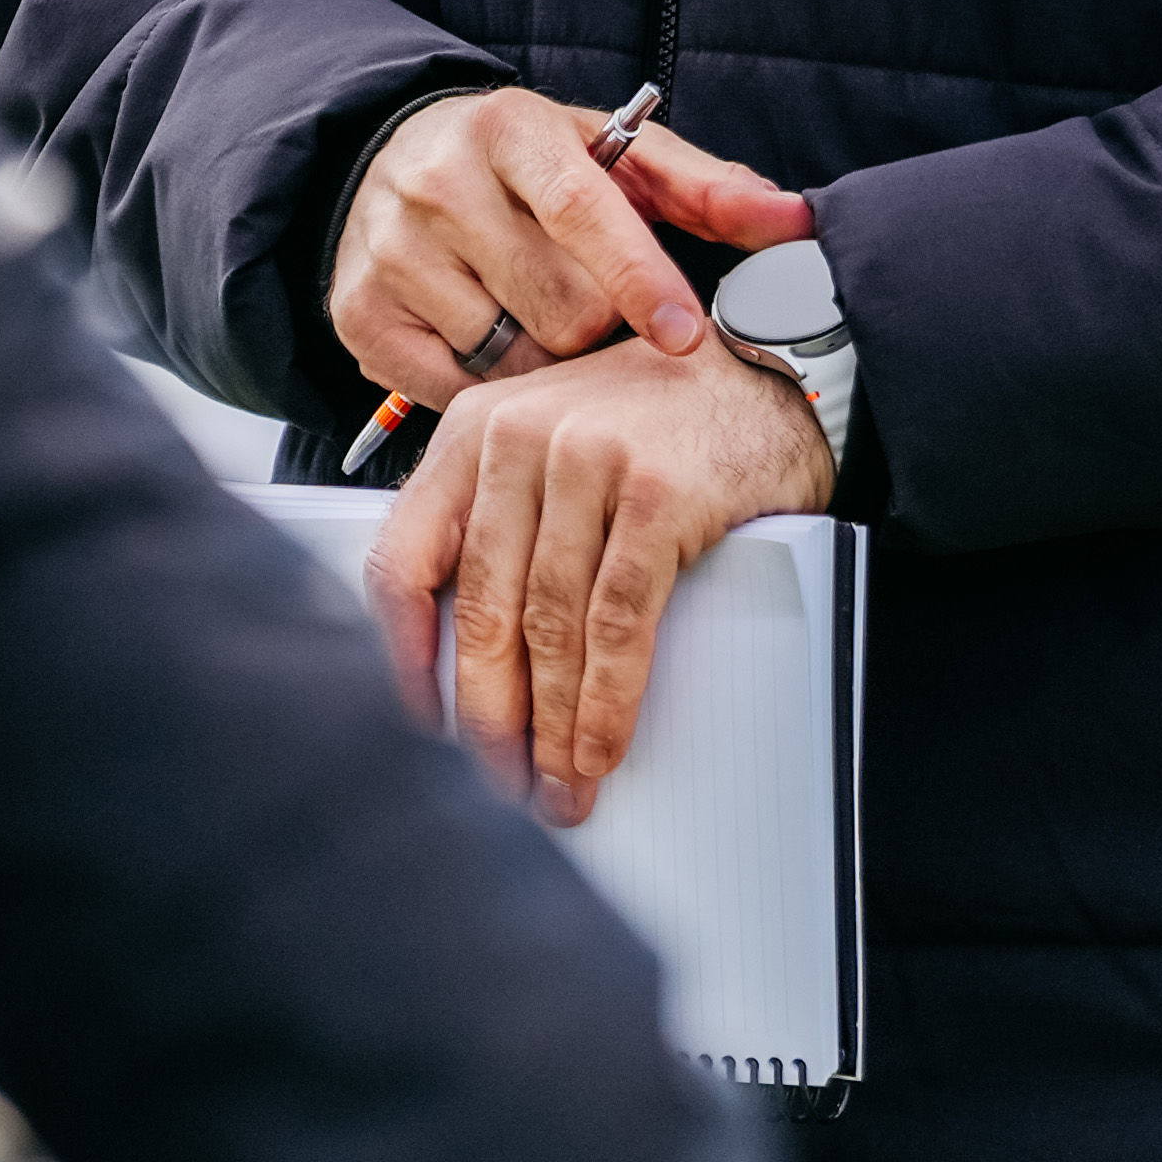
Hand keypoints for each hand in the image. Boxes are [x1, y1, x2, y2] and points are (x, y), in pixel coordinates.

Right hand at [326, 93, 813, 405]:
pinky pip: (455, 390)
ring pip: (511, 358)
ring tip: (532, 314)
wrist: (395, 160)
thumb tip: (794, 219)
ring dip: (544, 359)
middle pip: (558, 307)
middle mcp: (438, 180)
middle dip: (596, 326)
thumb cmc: (528, 169)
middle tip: (588, 304)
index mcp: (511, 130)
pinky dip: (489, 383)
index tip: (684, 334)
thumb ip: (709, 188)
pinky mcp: (358, 313)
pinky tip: (488, 339)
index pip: (582, 210)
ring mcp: (390, 249)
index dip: (641, 279)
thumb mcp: (616, 157)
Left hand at [365, 331, 833, 824]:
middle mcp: (519, 439)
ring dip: (552, 727)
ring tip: (558, 785)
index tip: (420, 724)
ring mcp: (588, 461)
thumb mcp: (547, 442)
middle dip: (490, 718)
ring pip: (550, 627)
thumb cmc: (653, 421)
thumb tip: (460, 653)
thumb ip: (496, 516)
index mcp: (474, 432)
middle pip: (482, 609)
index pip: (402, 559)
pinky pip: (618, 624)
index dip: (403, 658)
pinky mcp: (656, 493)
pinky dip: (606, 701)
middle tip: (499, 784)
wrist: (759, 375)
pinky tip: (600, 745)